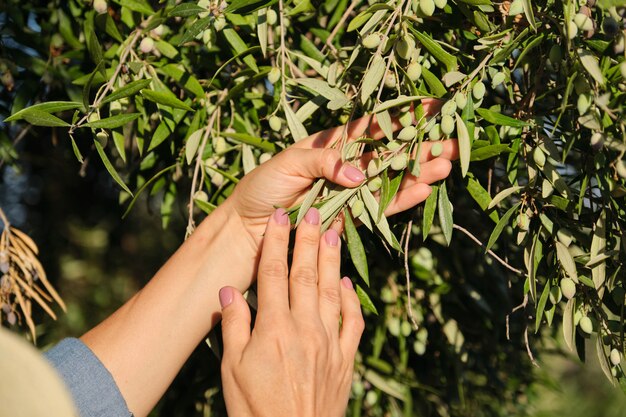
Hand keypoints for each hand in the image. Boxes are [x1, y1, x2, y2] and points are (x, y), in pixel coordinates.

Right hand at [219, 207, 362, 416]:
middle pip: (306, 274)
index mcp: (274, 328)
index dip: (277, 242)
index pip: (274, 274)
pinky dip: (351, 301)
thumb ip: (234, 325)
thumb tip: (229, 289)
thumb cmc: (254, 409)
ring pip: (331, 292)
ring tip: (334, 233)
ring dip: (332, 261)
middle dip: (309, 240)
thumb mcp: (231, 369)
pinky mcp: (345, 361)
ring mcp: (329, 344)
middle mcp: (305, 329)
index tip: (279, 217)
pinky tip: (347, 284)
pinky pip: (352, 324)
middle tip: (314, 211)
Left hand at [226, 99, 458, 249]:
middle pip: (392, 153)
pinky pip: (380, 207)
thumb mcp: (290, 164)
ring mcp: (352, 191)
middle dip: (422, 146)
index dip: (402, 117)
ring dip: (419, 172)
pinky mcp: (351, 216)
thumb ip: (324, 162)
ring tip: (447, 164)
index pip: (374, 126)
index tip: (432, 106)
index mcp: (334, 144)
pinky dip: (401, 199)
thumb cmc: (263, 187)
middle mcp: (349, 165)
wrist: (250, 227)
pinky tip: (424, 189)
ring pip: (393, 180)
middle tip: (454, 140)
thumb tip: (359, 173)